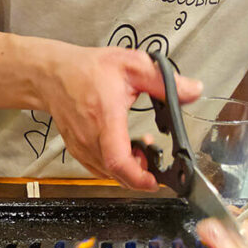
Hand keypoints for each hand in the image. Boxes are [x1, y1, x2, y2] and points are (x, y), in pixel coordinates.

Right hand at [39, 47, 202, 189]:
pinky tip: (125, 150)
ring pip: (109, 173)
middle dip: (141, 173)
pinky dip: (115, 166)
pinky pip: (99, 169)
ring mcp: (81, 147)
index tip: (155, 181)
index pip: (118, 160)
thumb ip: (164, 81)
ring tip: (141, 149)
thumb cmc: (88, 70)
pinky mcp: (78, 151)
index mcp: (104, 118)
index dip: (138, 177)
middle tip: (155, 158)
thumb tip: (193, 91)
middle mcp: (89, 138)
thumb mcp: (132, 66)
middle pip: (117, 173)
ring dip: (129, 169)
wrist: (53, 75)